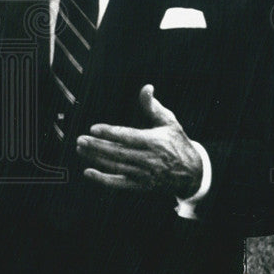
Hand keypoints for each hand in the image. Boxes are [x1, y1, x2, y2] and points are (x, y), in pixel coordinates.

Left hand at [76, 84, 202, 196]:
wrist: (192, 172)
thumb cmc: (177, 142)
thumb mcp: (169, 122)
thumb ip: (153, 106)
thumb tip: (146, 87)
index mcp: (155, 141)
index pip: (128, 136)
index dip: (110, 133)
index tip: (93, 128)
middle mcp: (149, 159)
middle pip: (118, 152)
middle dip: (97, 146)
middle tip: (80, 139)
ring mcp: (144, 174)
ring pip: (116, 166)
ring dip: (96, 158)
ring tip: (81, 149)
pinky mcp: (141, 186)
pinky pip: (119, 184)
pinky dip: (103, 179)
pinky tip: (88, 172)